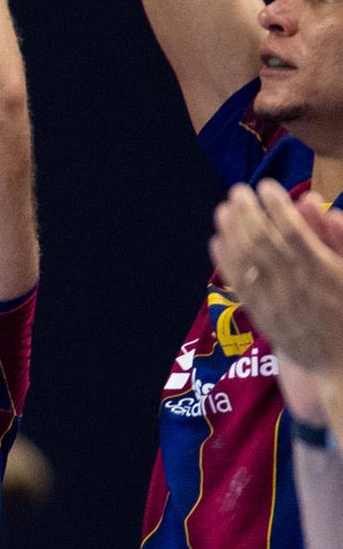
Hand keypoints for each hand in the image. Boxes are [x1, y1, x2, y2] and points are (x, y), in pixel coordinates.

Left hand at [214, 181, 342, 383]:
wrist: (341, 363)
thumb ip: (339, 240)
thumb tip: (326, 208)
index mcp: (324, 273)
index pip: (294, 232)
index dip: (277, 206)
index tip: (266, 185)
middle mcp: (296, 286)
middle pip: (263, 242)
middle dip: (248, 212)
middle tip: (237, 190)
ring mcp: (275, 301)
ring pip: (246, 261)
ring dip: (232, 231)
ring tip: (224, 208)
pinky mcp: (261, 315)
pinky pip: (238, 284)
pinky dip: (225, 260)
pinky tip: (217, 240)